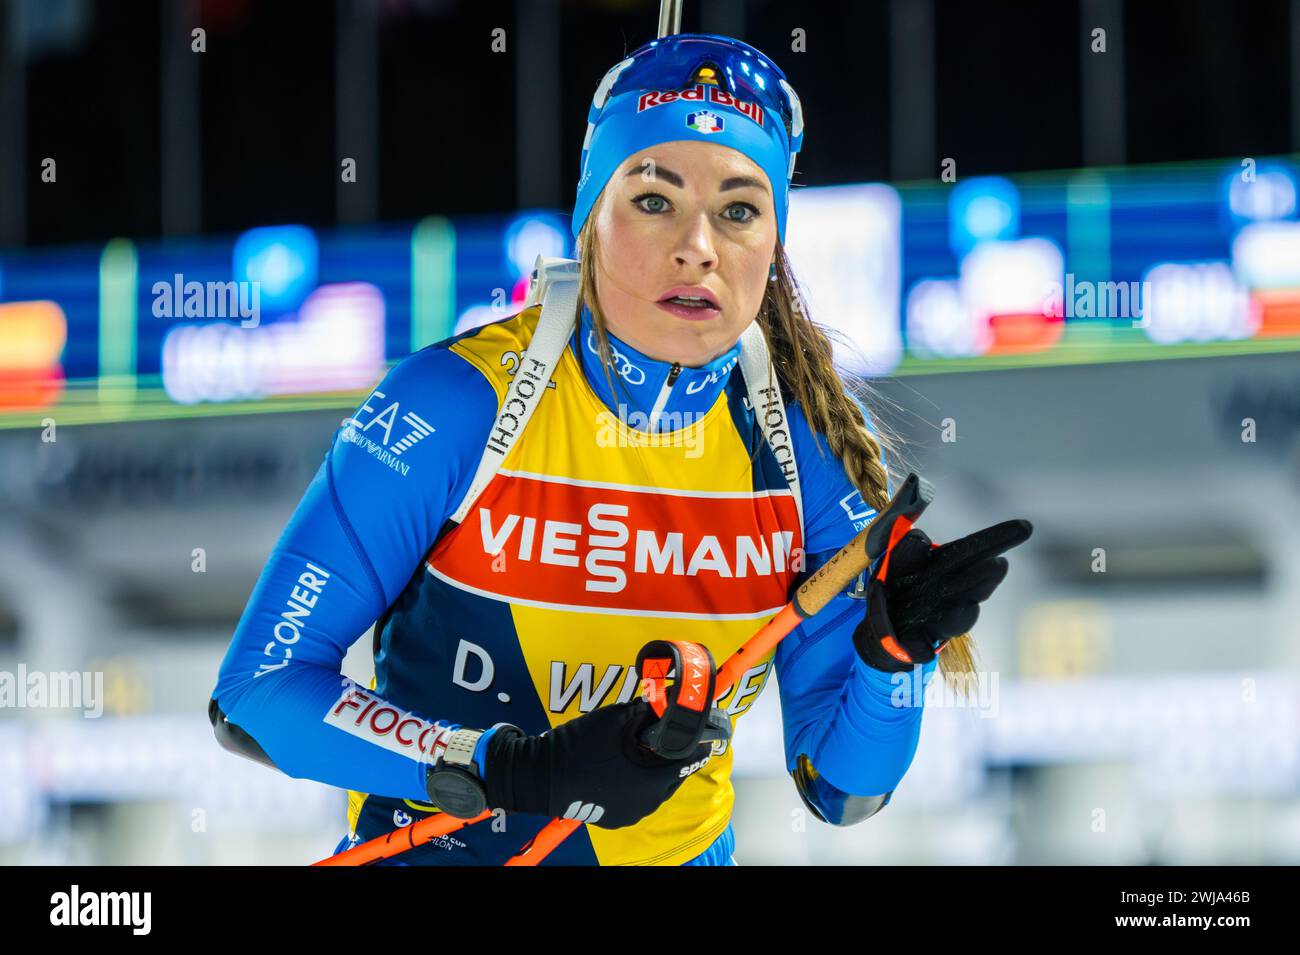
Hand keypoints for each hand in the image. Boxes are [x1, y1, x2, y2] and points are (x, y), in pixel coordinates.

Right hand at [482, 699, 712, 828]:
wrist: (540, 775)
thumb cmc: (579, 746)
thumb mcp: (618, 718)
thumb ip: (649, 709)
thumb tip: (671, 699)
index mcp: (654, 780)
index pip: (690, 759)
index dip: (695, 739)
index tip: (699, 726)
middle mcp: (648, 803)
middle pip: (673, 772)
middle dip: (670, 751)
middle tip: (661, 730)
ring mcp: (631, 813)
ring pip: (654, 785)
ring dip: (652, 766)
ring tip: (638, 745)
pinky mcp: (614, 817)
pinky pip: (636, 795)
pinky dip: (635, 779)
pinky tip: (622, 763)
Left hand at [854, 519, 1032, 671]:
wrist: (879, 622)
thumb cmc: (896, 580)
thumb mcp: (896, 555)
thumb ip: (907, 549)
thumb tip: (920, 539)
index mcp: (946, 564)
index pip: (976, 548)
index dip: (999, 538)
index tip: (1025, 527)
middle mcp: (949, 592)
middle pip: (973, 584)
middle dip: (986, 576)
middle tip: (1000, 565)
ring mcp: (934, 618)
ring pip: (955, 619)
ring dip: (960, 615)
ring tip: (966, 608)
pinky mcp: (913, 640)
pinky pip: (918, 646)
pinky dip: (919, 648)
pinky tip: (920, 651)